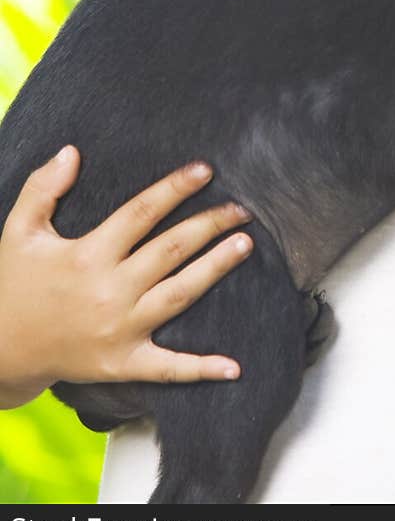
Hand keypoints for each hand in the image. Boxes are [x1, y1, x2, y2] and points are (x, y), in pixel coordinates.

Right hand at [0, 147, 253, 405]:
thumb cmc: (14, 284)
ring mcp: (119, 330)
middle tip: (242, 208)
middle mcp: (108, 291)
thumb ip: (43, 188)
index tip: (205, 170)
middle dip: (210, 225)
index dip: (175, 188)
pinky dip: (202, 369)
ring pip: (180, 294)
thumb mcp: (20, 231)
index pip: (142, 212)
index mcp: (87, 254)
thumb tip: (72, 151)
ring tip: (245, 245)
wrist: (0, 350)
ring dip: (216, 269)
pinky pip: (168, 368)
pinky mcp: (123, 363)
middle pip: (171, 250)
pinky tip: (234, 367)